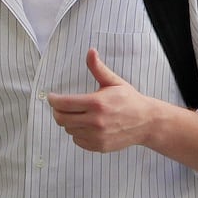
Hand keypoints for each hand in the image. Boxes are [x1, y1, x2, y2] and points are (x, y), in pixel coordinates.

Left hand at [46, 49, 162, 153]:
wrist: (146, 122)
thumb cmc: (129, 100)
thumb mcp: (114, 82)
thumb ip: (98, 68)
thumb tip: (90, 52)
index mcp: (97, 103)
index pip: (64, 104)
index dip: (53, 100)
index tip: (52, 97)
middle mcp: (95, 121)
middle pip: (61, 119)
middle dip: (57, 111)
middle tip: (59, 106)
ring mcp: (97, 136)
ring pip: (69, 130)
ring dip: (69, 122)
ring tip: (77, 115)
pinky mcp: (99, 146)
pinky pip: (77, 140)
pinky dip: (77, 133)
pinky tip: (86, 126)